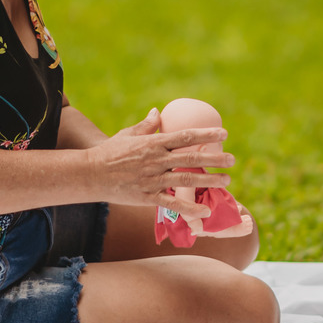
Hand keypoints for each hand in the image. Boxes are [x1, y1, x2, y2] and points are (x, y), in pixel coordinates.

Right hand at [85, 108, 234, 215]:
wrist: (89, 174)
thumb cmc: (110, 152)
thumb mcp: (128, 134)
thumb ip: (146, 125)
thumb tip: (158, 112)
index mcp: (154, 143)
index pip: (185, 136)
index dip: (206, 134)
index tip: (224, 133)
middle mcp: (156, 160)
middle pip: (190, 158)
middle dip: (214, 158)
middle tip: (232, 159)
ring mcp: (152, 179)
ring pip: (186, 180)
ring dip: (208, 180)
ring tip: (227, 180)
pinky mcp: (147, 197)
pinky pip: (171, 204)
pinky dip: (189, 208)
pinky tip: (205, 211)